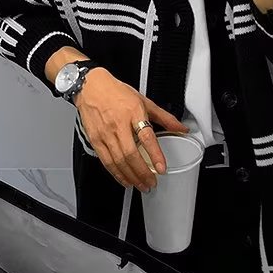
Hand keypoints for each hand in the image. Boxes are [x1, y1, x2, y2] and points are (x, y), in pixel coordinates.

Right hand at [74, 68, 188, 190]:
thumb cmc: (117, 93)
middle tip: (151, 182)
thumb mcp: (144, 101)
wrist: (91, 87)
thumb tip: (181, 128)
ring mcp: (106, 133)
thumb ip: (164, 117)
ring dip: (131, 176)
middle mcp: (119, 124)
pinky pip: (106, 161)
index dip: (155, 154)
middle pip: (131, 154)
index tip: (161, 167)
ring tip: (140, 184)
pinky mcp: (96, 140)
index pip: (146, 137)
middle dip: (142, 172)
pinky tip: (125, 179)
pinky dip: (116, 173)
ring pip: (118, 160)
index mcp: (134, 113)